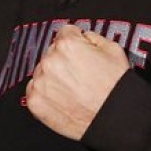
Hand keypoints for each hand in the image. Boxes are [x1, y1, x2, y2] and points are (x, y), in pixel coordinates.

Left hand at [25, 24, 129, 139]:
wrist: (113, 118)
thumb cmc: (115, 86)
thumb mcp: (113, 49)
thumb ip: (93, 37)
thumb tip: (83, 37)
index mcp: (67, 45)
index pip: (66, 33)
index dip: (77, 41)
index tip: (81, 51)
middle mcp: (50, 61)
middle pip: (53, 52)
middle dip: (65, 59)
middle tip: (81, 73)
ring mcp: (40, 83)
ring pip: (43, 71)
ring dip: (54, 76)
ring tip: (73, 88)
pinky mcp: (35, 102)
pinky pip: (34, 90)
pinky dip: (46, 93)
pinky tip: (63, 97)